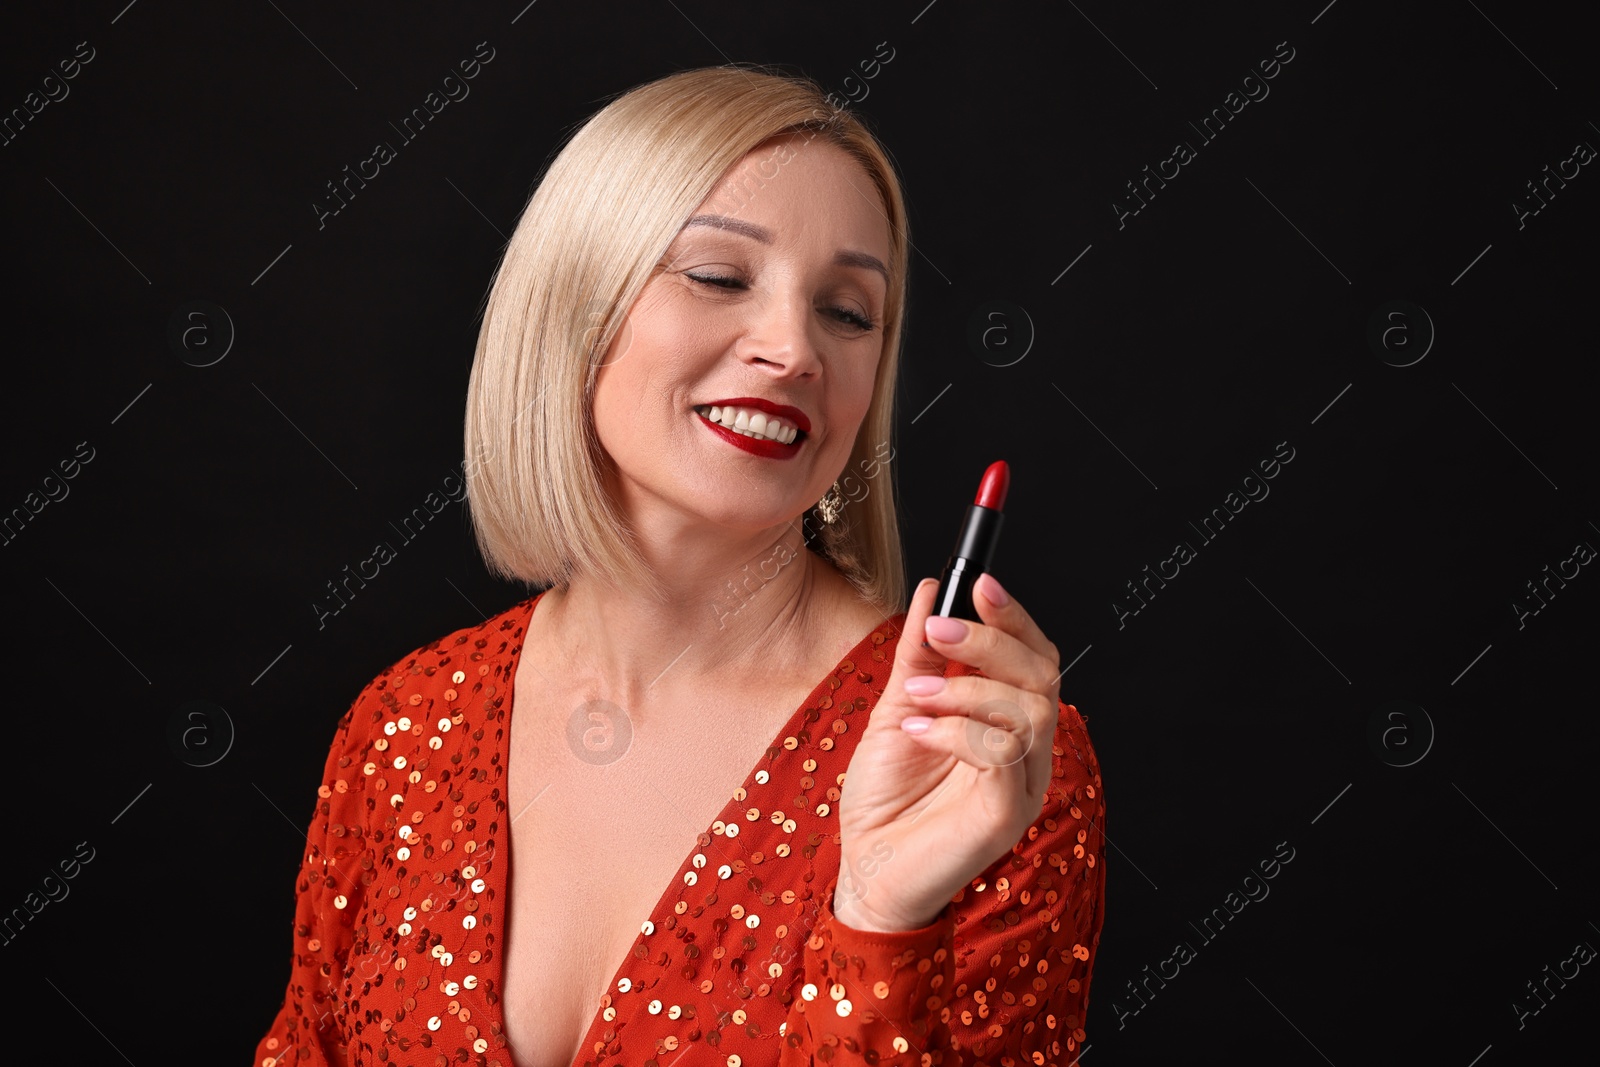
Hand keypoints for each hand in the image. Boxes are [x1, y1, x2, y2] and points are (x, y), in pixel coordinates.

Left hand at [832, 573, 1062, 930]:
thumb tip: (934, 589)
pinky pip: (1003, 754)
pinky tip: (919, 730)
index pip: (1033, 658)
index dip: (1013, 617)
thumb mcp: (898, 708)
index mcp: (1007, 723)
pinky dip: (959, 730)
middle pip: (1041, 675)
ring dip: (968, 687)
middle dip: (991, 641)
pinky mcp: (1008, 815)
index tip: (979, 582)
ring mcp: (1024, 784)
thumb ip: (919, 654)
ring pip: (1029, 710)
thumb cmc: (886, 798)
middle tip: (938, 630)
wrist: (866, 873)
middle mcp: (1027, 752)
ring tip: (916, 696)